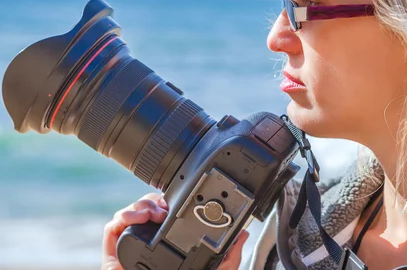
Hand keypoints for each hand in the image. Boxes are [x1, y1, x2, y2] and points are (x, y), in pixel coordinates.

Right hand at [101, 192, 248, 269]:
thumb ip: (228, 259)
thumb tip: (241, 236)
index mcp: (169, 250)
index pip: (166, 217)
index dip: (169, 203)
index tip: (178, 202)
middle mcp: (148, 248)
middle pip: (146, 211)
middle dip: (154, 200)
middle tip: (166, 206)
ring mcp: (130, 252)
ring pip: (129, 215)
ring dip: (140, 205)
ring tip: (154, 212)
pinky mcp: (112, 258)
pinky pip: (112, 229)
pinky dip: (123, 216)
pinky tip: (137, 218)